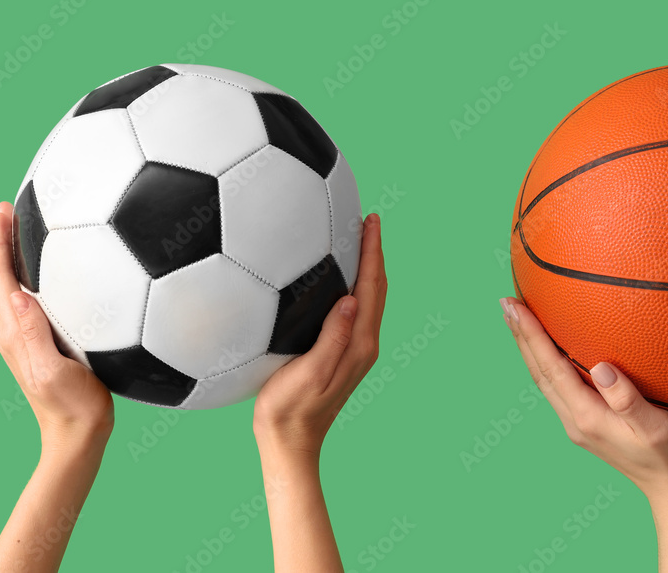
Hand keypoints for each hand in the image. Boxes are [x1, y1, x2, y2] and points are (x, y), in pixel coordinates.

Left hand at [0, 202, 113, 450]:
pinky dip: (46, 277)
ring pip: (23, 288)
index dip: (1, 244)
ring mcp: (33, 337)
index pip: (3, 280)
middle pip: (8, 278)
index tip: (4, 212)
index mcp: (16, 334)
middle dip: (8, 242)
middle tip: (16, 209)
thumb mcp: (53, 372)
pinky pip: (41, 301)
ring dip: (24, 257)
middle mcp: (18, 332)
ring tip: (33, 230)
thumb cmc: (73, 408)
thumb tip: (19, 295)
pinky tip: (64, 272)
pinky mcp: (50, 343)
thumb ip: (35, 335)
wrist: (79, 436)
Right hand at [253, 214, 386, 462]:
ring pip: (370, 299)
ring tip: (359, 242)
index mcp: (359, 344)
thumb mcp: (308, 373)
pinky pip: (357, 310)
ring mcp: (356, 350)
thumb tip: (351, 300)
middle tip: (368, 222)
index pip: (371, 287)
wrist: (290, 444)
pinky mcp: (344, 354)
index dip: (372, 251)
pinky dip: (356, 285)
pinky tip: (340, 279)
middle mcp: (364, 345)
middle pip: (377, 289)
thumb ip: (331, 338)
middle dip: (375, 253)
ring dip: (368, 268)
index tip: (371, 222)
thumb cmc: (290, 411)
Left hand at [500, 297, 667, 499]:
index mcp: (587, 416)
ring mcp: (577, 423)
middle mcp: (575, 419)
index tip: (514, 306)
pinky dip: (547, 361)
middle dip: (520, 336)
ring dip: (529, 348)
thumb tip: (601, 368)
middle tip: (506, 303)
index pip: (550, 367)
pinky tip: (552, 349)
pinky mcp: (585, 424)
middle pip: (538, 371)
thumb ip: (628, 400)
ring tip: (519, 320)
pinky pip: (557, 386)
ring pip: (543, 379)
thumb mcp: (657, 428)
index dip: (530, 334)